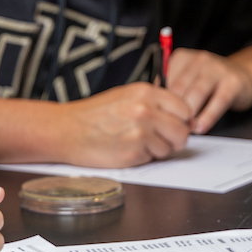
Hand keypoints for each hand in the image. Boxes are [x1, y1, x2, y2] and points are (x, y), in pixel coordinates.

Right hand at [55, 83, 191, 167]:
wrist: (66, 130)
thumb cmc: (95, 115)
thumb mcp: (126, 96)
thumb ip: (153, 103)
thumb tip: (180, 117)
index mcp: (146, 92)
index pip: (185, 109)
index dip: (180, 120)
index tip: (172, 125)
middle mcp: (146, 110)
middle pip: (182, 131)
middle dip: (174, 139)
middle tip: (159, 139)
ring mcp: (141, 132)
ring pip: (170, 148)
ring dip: (158, 150)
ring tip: (136, 143)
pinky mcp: (134, 152)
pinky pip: (153, 159)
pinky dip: (143, 158)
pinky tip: (127, 149)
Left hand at [165, 48, 251, 134]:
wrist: (245, 76)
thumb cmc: (210, 83)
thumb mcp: (188, 80)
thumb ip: (171, 90)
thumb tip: (154, 109)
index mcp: (182, 58)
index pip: (164, 82)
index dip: (161, 103)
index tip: (159, 118)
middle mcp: (199, 59)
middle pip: (179, 88)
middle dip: (174, 111)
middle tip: (170, 128)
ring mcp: (217, 68)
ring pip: (197, 94)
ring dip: (189, 115)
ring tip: (186, 130)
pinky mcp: (233, 81)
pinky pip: (218, 101)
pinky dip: (207, 117)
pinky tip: (201, 128)